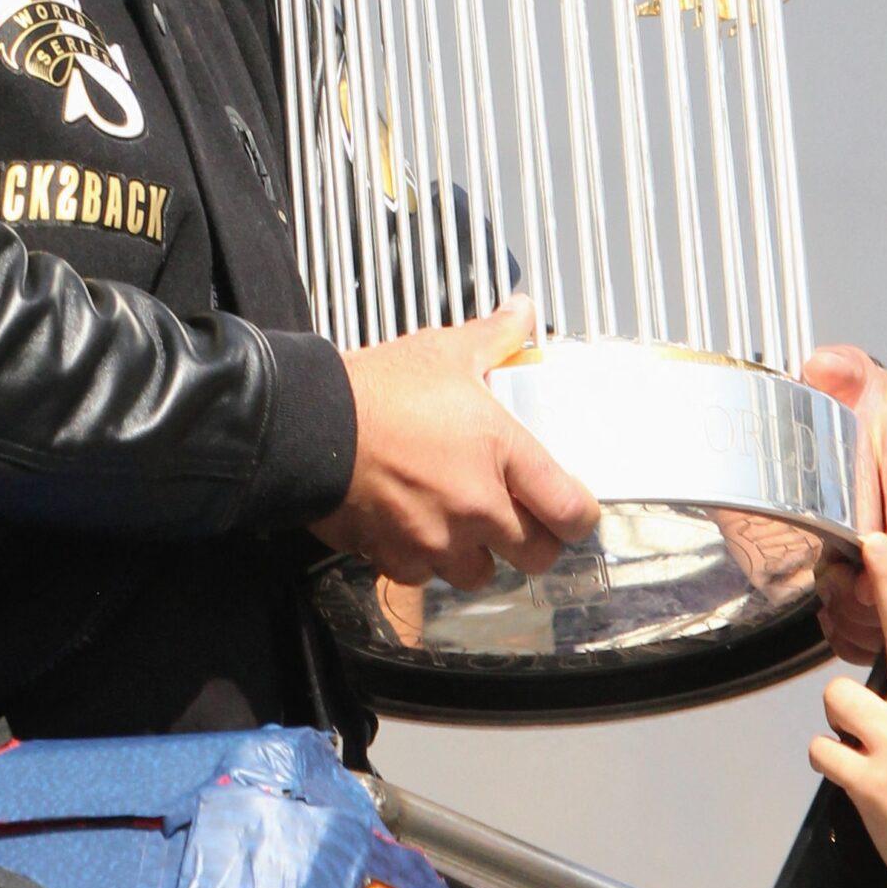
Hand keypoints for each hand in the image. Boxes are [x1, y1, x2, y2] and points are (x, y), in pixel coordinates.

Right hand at [311, 296, 599, 590]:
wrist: (308, 425)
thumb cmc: (375, 390)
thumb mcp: (442, 351)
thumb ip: (494, 337)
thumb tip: (523, 311)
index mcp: (502, 453)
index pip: (572, 511)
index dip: (578, 515)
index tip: (569, 508)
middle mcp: (478, 506)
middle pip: (537, 555)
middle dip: (532, 540)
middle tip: (518, 519)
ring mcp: (438, 539)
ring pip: (481, 573)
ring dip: (477, 554)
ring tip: (461, 525)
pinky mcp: (397, 559)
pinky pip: (426, 576)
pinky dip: (424, 560)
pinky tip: (414, 528)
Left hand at [804, 344, 886, 661]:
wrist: (873, 423)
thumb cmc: (865, 405)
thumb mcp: (849, 375)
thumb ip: (838, 370)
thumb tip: (823, 369)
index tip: (868, 560)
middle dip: (878, 593)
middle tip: (836, 589)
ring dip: (867, 616)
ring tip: (828, 603)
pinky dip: (862, 630)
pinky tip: (832, 622)